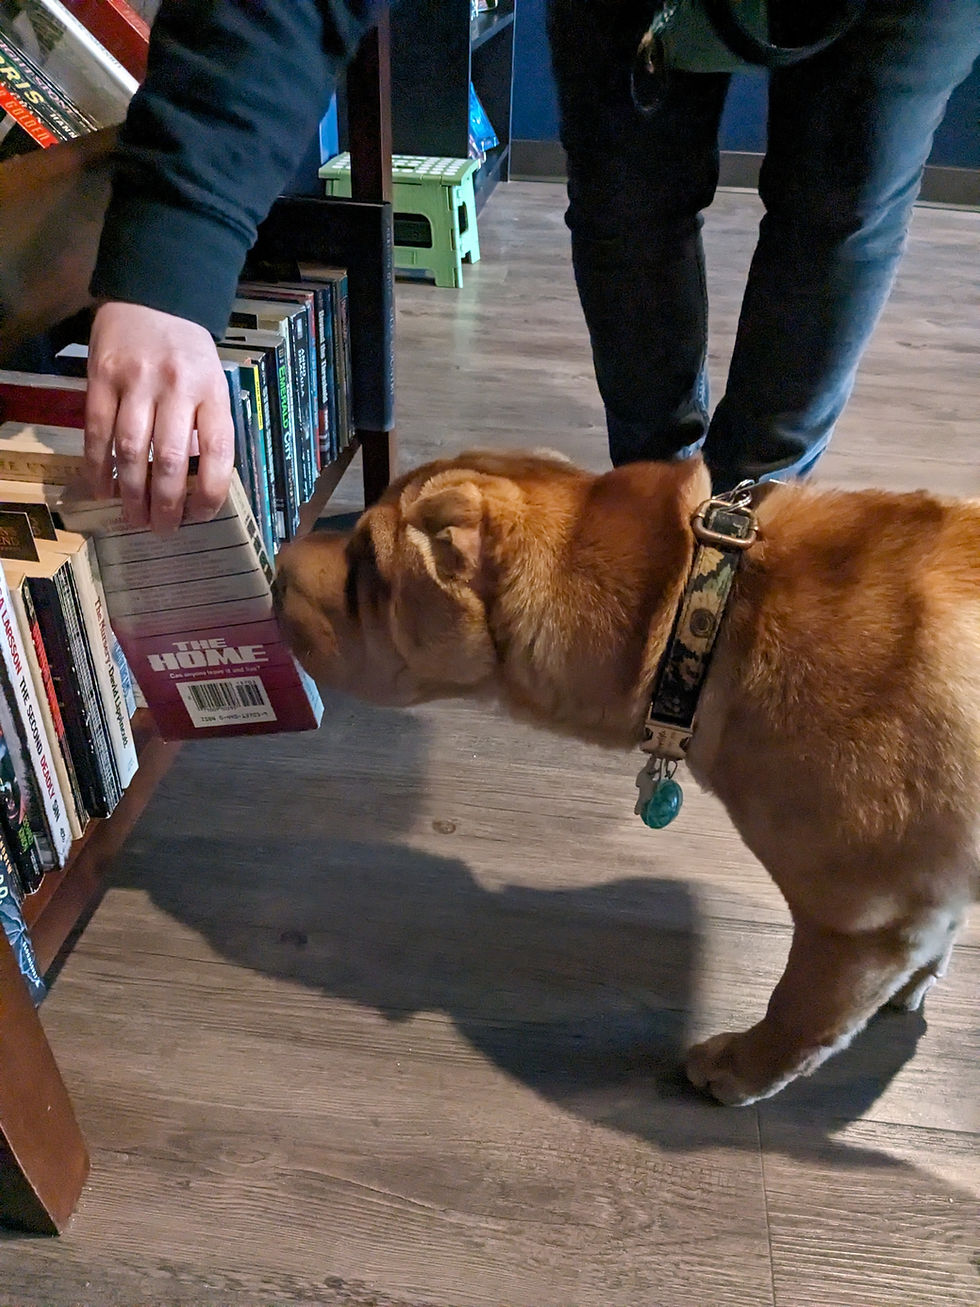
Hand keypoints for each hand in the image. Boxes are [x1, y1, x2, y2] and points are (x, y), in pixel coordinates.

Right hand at [85, 302, 234, 532]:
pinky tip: (103, 489)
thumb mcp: (214, 382)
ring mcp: (137, 381)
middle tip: (162, 530)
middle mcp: (176, 387)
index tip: (200, 517)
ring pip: (132, 450)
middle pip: (171, 459)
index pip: (218, 452)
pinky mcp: (102, 377)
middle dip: (166, 504)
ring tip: (134, 518)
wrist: (153, 297)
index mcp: (212, 392)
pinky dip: (98, 466)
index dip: (210, 493)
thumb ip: (207, 425)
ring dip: (131, 492)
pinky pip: (97, 431)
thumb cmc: (188, 352)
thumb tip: (198, 484)